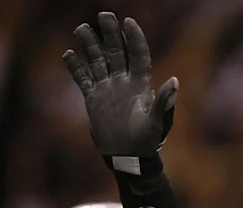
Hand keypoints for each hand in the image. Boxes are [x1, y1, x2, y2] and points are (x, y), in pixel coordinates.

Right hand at [63, 12, 177, 157]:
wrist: (129, 157)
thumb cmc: (147, 140)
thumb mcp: (157, 122)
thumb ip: (163, 102)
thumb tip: (174, 82)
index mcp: (141, 84)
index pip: (138, 55)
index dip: (135, 38)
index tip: (128, 21)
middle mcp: (124, 82)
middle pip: (117, 52)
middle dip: (111, 34)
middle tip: (104, 15)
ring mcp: (108, 89)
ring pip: (97, 61)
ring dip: (90, 45)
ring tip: (81, 28)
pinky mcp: (94, 99)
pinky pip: (83, 79)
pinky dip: (75, 68)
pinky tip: (68, 54)